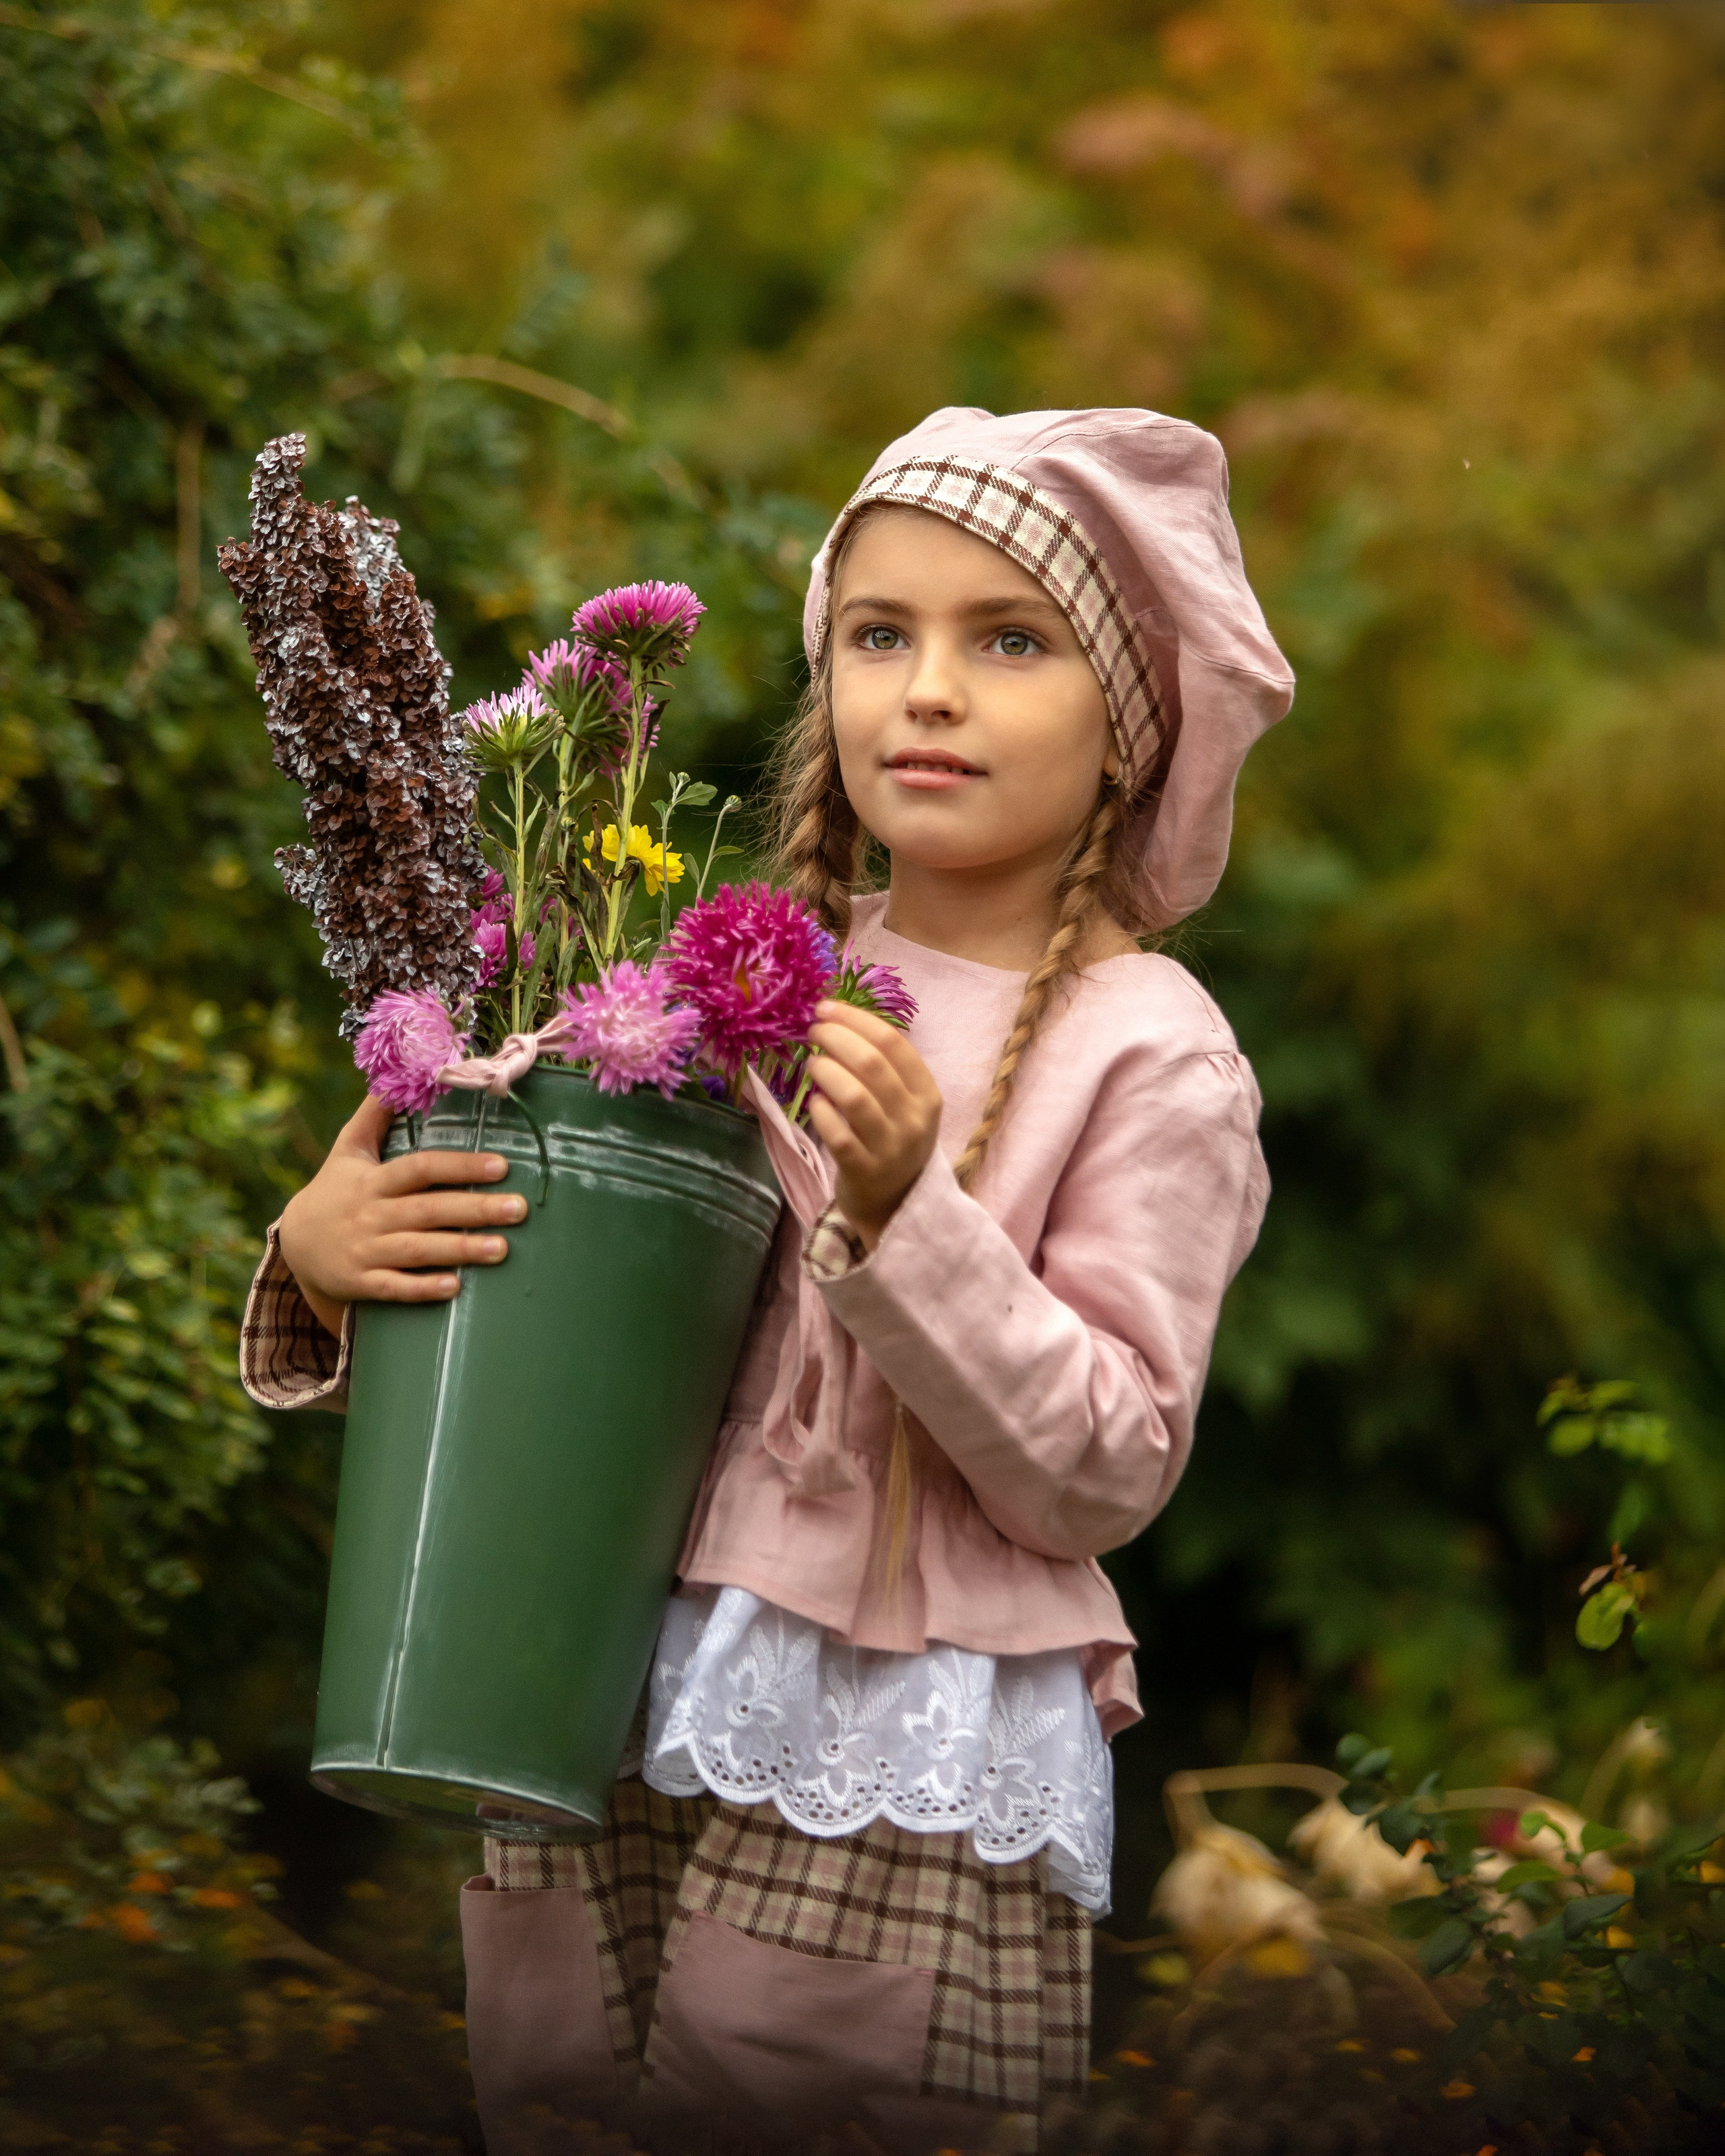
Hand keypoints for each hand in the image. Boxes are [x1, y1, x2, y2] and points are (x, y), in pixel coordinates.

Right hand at [277, 1095, 526, 1336]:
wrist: (295, 1243)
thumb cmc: (335, 1189)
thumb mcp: (348, 1149)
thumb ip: (374, 1114)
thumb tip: (398, 1074)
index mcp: (373, 1180)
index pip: (420, 1168)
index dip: (459, 1166)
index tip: (501, 1165)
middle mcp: (371, 1214)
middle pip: (428, 1211)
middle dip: (475, 1210)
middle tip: (519, 1209)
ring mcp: (365, 1251)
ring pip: (417, 1250)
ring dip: (460, 1250)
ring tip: (503, 1249)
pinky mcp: (360, 1283)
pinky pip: (393, 1288)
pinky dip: (422, 1289)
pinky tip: (456, 1288)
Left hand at [801, 1001, 942, 1250]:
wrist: (896, 1204)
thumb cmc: (893, 1141)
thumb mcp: (905, 1105)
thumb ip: (883, 1068)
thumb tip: (840, 1018)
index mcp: (927, 1095)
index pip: (893, 1043)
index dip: (856, 1019)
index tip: (826, 1008)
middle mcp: (914, 1119)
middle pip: (871, 1064)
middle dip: (836, 1038)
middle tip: (813, 1032)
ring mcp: (890, 1148)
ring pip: (853, 1096)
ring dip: (825, 1071)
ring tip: (812, 1065)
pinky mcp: (864, 1171)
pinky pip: (836, 1133)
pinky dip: (820, 1112)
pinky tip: (814, 1102)